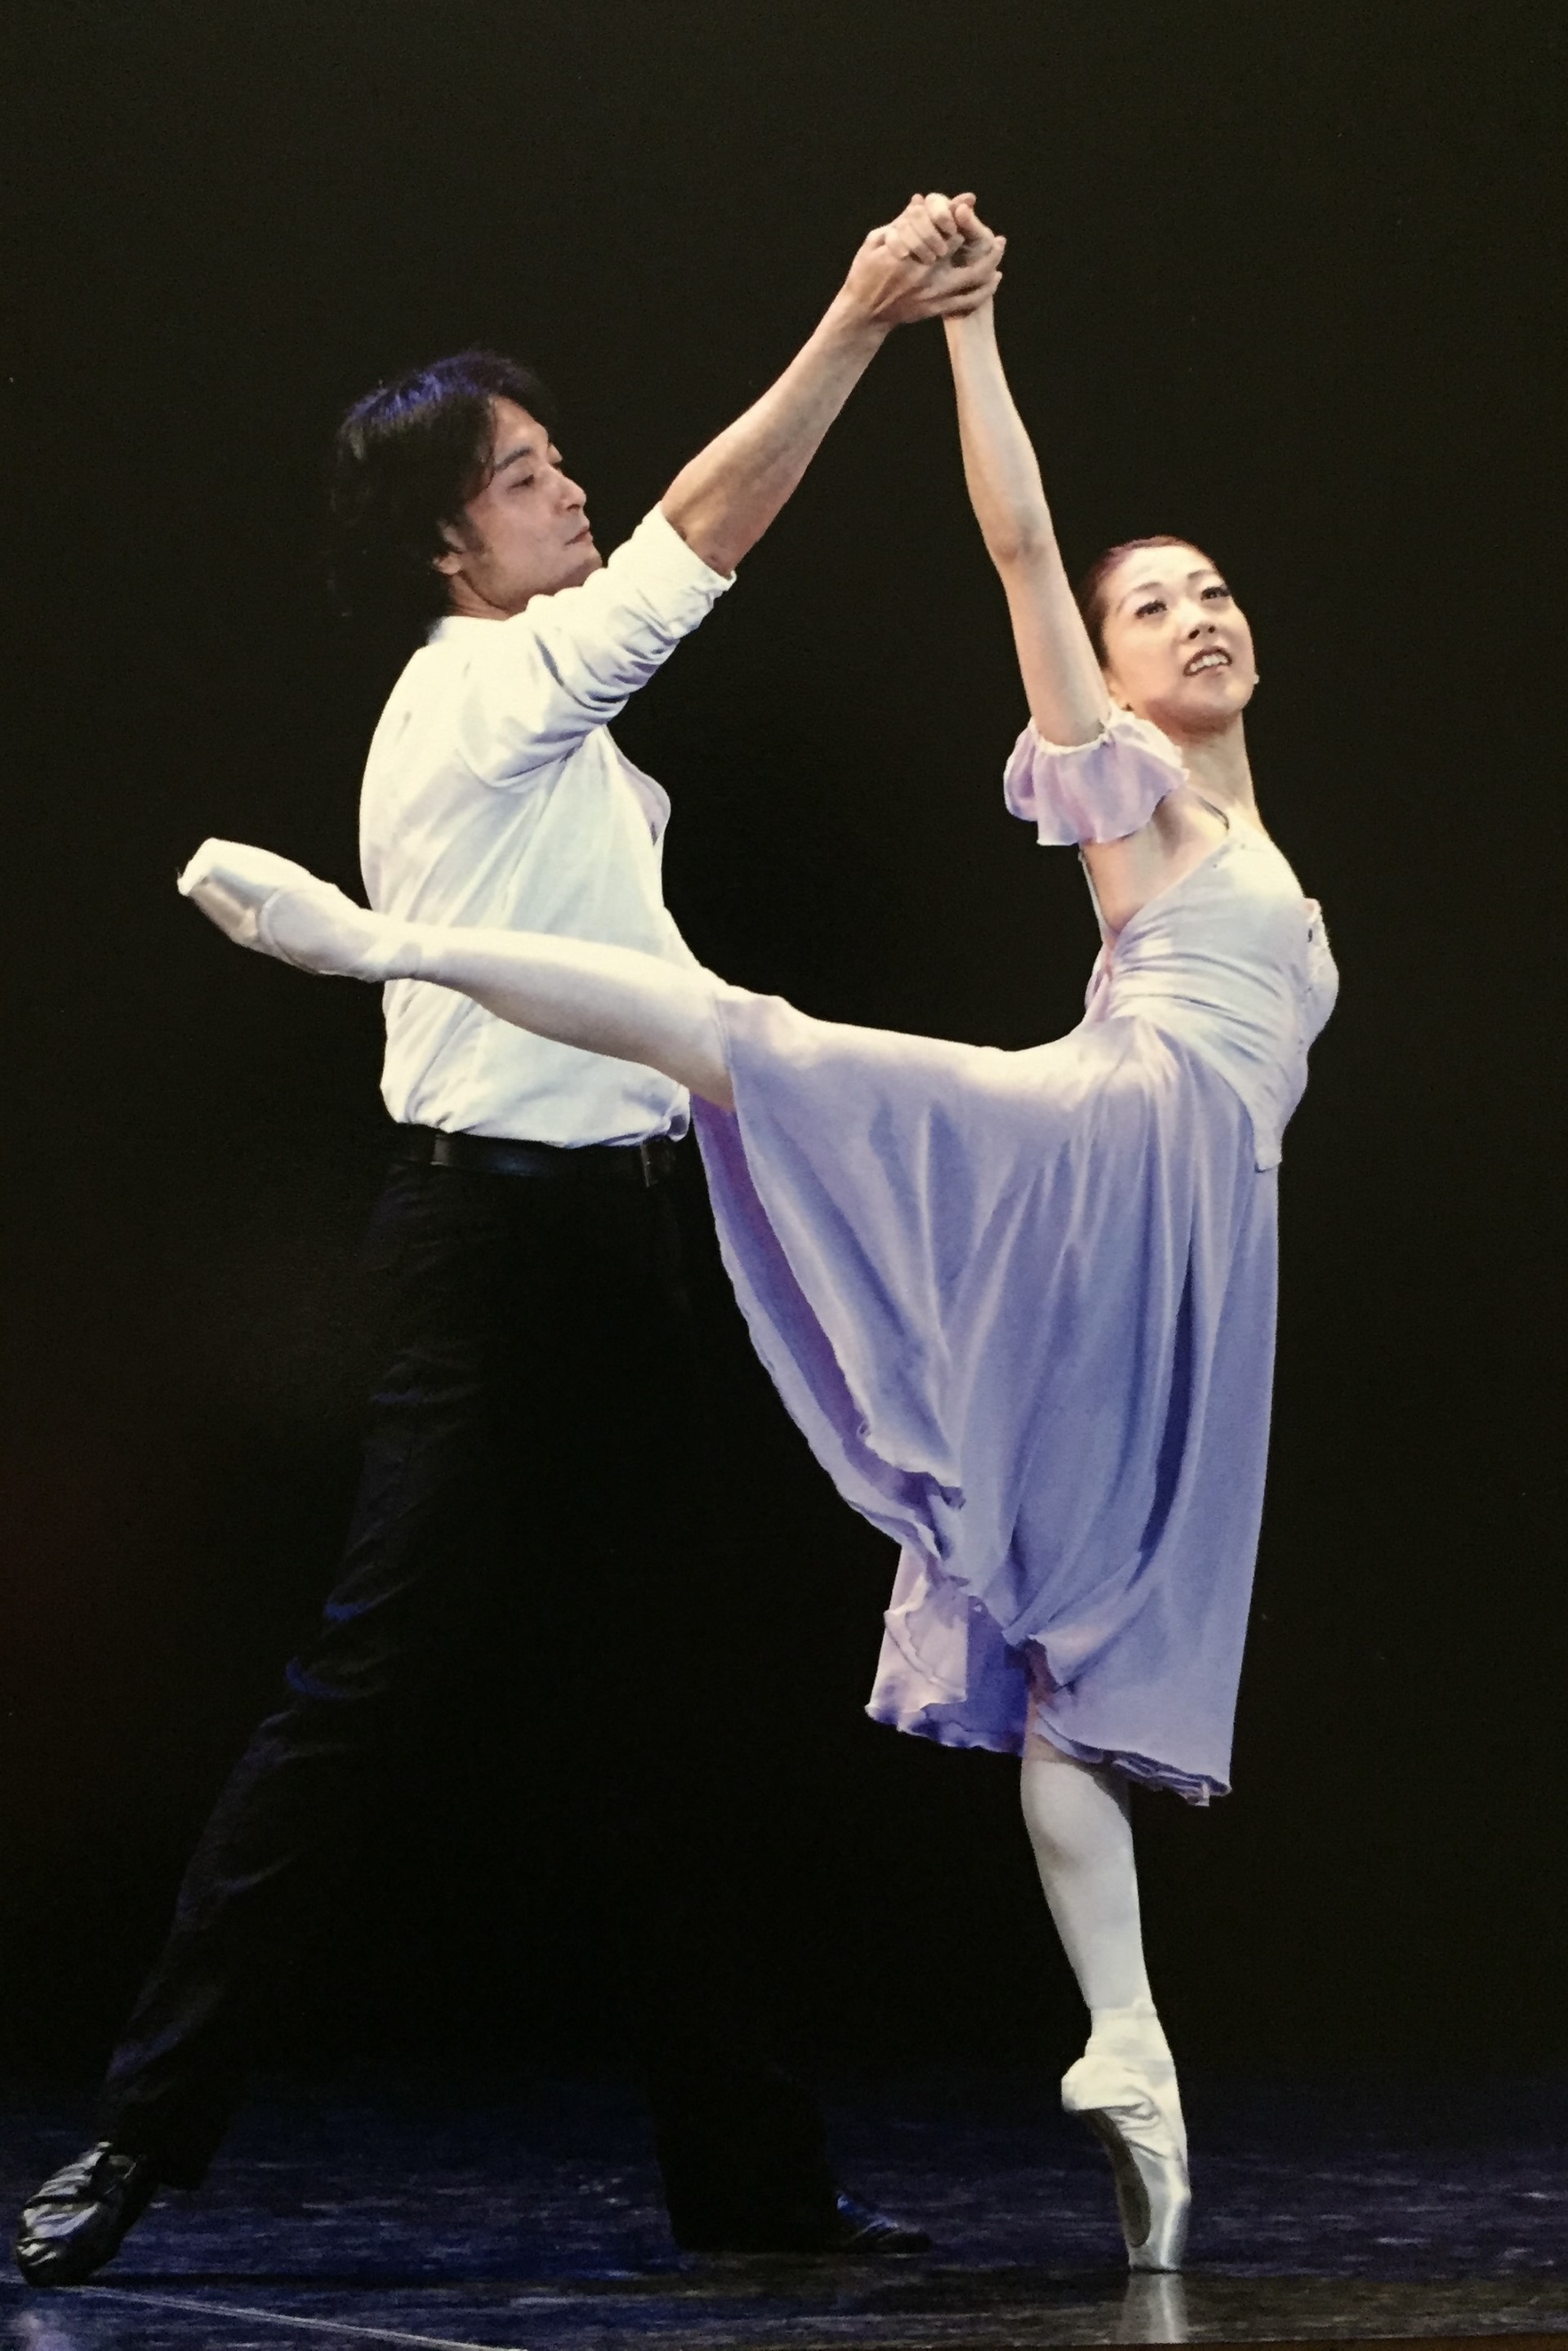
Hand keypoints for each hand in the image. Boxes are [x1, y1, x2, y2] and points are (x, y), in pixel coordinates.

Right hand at [840, 189, 1004, 329]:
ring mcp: (932, 293)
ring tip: (999, 246)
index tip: (968, 204)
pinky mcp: (935, 309)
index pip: (942, 228)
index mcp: (909, 252)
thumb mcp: (875, 242)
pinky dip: (985, 290)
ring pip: (972, 277)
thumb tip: (920, 200)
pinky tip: (995, 278)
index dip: (958, 214)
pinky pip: (967, 301)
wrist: (864, 314)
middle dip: (977, 234)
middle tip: (992, 229)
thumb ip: (900, 222)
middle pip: (961, 248)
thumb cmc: (865, 274)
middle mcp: (924, 273)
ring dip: (991, 261)